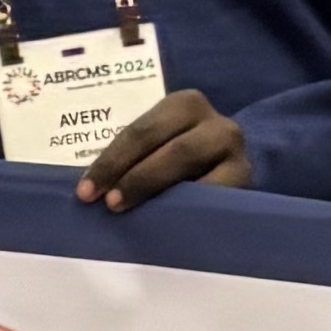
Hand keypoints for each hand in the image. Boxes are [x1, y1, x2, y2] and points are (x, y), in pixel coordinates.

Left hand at [82, 88, 249, 210]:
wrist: (226, 171)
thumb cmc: (176, 160)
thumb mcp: (156, 149)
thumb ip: (131, 159)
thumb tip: (89, 188)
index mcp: (185, 105)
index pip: (142, 132)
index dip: (111, 162)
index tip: (85, 191)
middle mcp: (215, 123)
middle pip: (172, 148)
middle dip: (136, 177)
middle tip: (108, 204)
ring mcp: (234, 153)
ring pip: (195, 170)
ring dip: (159, 192)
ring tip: (136, 213)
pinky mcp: (245, 182)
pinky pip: (215, 196)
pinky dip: (188, 210)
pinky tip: (167, 225)